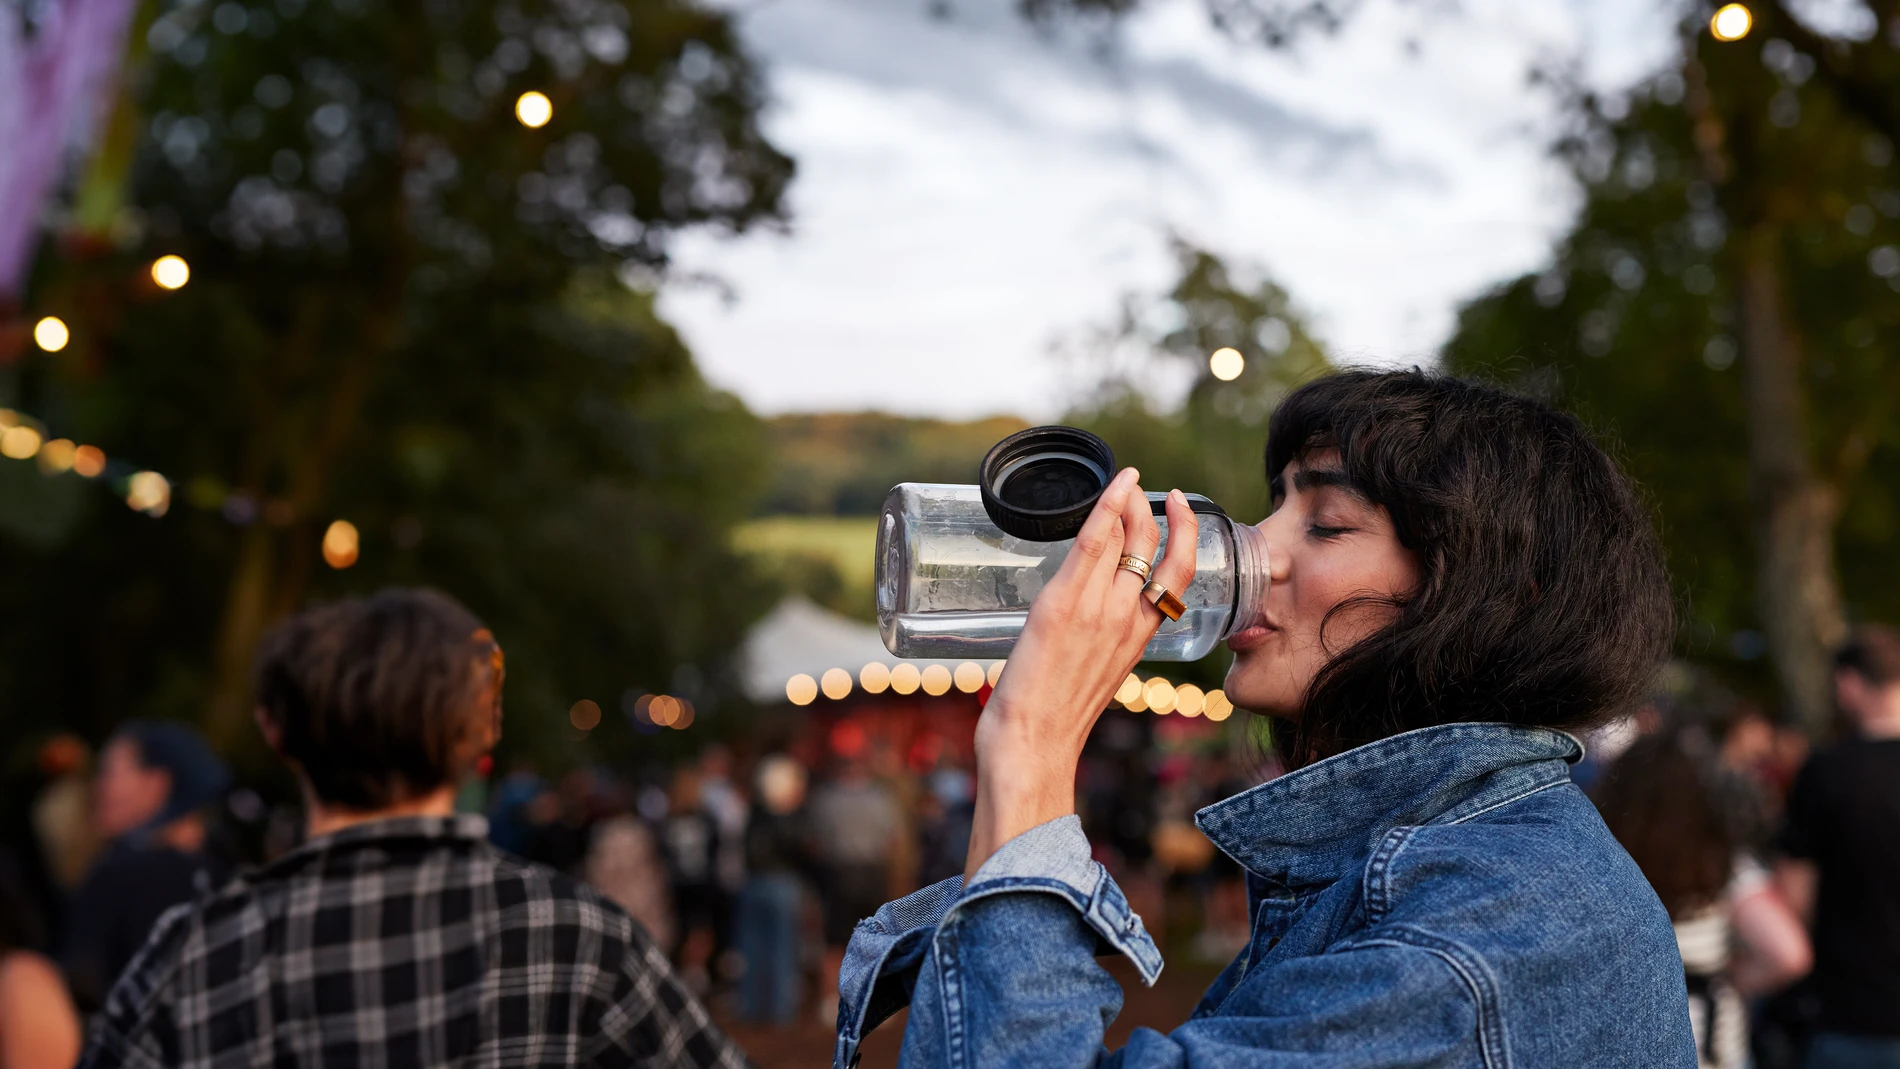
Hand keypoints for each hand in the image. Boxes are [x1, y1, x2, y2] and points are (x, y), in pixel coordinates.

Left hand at [964, 469, 1198, 880]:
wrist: (1034, 747)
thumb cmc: (1055, 722)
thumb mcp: (1094, 675)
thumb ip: (1098, 642)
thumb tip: (1085, 622)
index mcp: (1140, 637)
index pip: (1177, 574)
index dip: (1184, 533)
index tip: (1175, 507)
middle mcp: (1128, 619)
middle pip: (1155, 547)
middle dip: (1150, 509)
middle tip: (1137, 488)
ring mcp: (1098, 610)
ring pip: (1127, 539)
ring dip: (1127, 502)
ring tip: (1122, 483)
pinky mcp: (1063, 604)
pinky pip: (1094, 544)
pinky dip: (1107, 508)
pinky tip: (1114, 485)